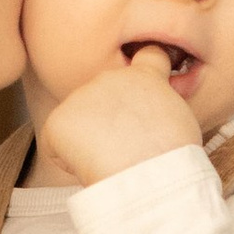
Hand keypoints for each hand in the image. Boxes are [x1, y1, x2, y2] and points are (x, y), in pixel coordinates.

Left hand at [38, 50, 204, 184]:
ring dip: (88, 143)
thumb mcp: (178, 121)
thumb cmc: (172, 162)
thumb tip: (141, 121)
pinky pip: (55, 146)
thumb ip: (158, 107)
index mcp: (145, 77)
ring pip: (78, 124)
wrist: (151, 177)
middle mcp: (110, 77)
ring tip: (113, 161)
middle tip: (127, 150)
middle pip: (102, 98)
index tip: (140, 92)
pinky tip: (92, 168)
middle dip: (107, 121)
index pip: (145, 56)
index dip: (142, 71)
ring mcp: (81, 96)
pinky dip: (69, 162)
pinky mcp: (58, 120)